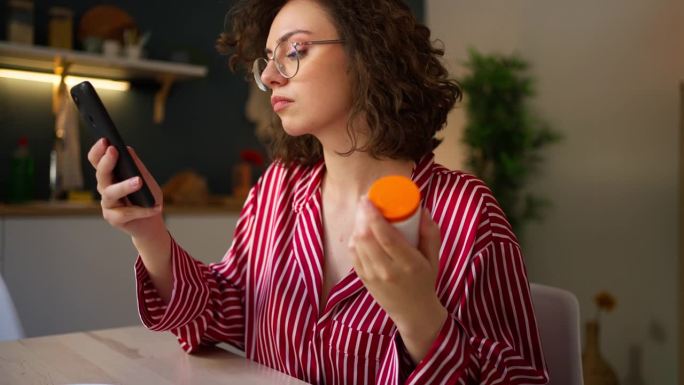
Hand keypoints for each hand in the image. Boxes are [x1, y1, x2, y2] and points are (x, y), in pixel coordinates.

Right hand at [87, 138, 164, 237]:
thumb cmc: (147, 198)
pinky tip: (154, 207)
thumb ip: (136, 165)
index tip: (105, 140)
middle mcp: (105, 189)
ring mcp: (107, 204)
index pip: (97, 161)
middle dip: (106, 161)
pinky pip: (126, 213)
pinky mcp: (113, 219)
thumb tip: (127, 149)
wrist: (152, 223)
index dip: (98, 150)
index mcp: (110, 176)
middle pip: (100, 174)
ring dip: (124, 186)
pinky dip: (142, 210)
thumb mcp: (146, 179)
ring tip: (138, 181)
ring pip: (110, 193)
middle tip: (114, 151)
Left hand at [349, 196, 446, 361]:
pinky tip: (360, 231)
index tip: (368, 199)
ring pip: (357, 245)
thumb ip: (430, 234)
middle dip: (362, 216)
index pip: (386, 237)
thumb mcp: (434, 258)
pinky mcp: (363, 279)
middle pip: (367, 238)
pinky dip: (354, 239)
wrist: (413, 313)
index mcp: (408, 264)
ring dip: (357, 226)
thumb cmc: (425, 281)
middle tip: (365, 202)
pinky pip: (353, 254)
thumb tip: (422, 210)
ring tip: (363, 214)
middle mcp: (387, 271)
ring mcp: (372, 276)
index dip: (374, 216)